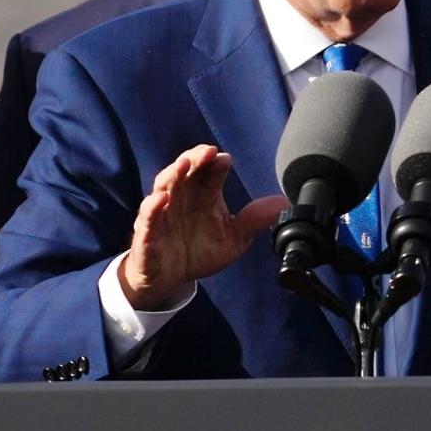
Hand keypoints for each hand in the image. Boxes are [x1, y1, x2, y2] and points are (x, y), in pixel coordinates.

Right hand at [119, 144, 286, 310]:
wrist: (170, 279)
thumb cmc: (199, 250)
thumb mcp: (233, 237)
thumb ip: (254, 219)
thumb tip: (284, 204)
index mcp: (202, 196)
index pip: (209, 173)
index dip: (216, 164)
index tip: (226, 159)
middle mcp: (182, 198)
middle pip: (186, 171)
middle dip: (195, 159)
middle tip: (207, 151)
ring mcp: (163, 214)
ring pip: (164, 186)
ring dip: (173, 174)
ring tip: (183, 164)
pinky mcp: (147, 234)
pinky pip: (147, 218)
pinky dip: (152, 207)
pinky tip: (161, 199)